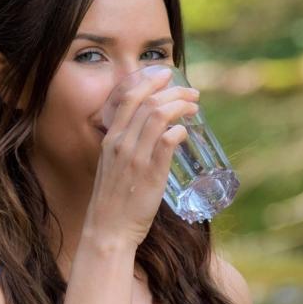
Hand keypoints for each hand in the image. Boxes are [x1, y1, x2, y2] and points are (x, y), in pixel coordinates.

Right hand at [84, 66, 200, 248]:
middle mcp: (121, 143)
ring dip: (181, 106)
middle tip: (192, 93)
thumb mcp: (111, 166)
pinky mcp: (151, 174)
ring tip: (194, 107)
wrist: (108, 229)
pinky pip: (167, 142)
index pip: (128, 98)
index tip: (165, 74)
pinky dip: (179, 130)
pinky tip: (186, 131)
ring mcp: (136, 158)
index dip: (148, 81)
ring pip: (159, 116)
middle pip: (149, 103)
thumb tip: (151, 137)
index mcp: (110, 139)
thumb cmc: (113, 200)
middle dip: (174, 91)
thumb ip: (126, 149)